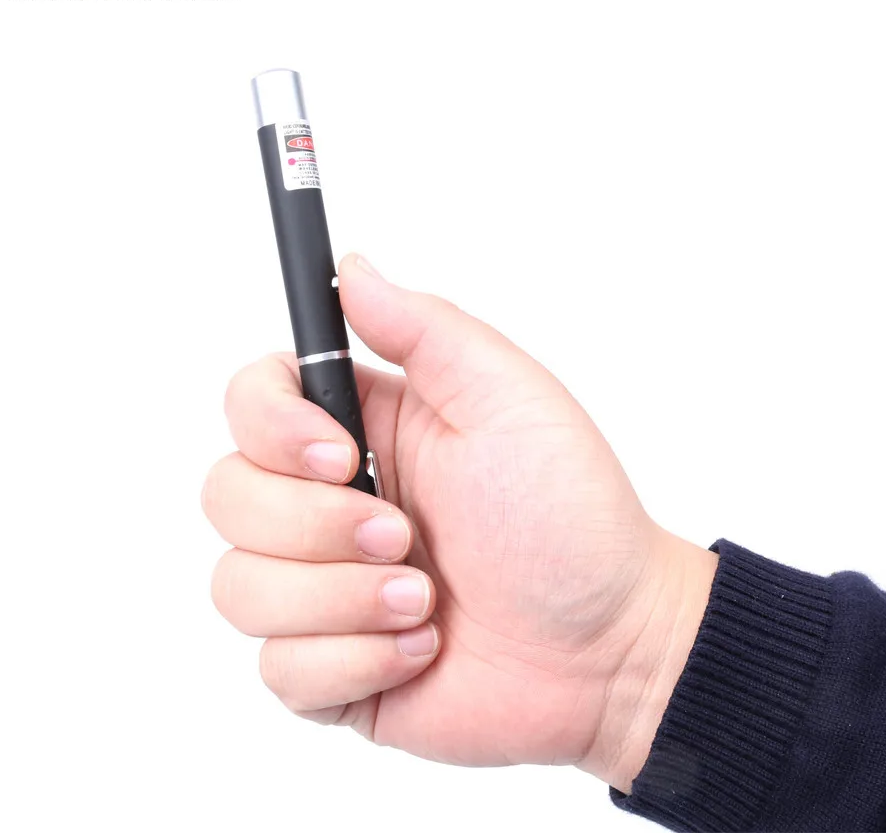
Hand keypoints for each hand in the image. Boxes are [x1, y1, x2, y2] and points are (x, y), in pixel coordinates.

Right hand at [202, 254, 717, 791]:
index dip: (270, 426)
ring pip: (239, 586)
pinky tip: (421, 648)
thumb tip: (351, 267)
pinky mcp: (330, 666)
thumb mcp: (507, 398)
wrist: (609, 647)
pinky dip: (357, 662)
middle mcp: (332, 503)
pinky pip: (279, 667)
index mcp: (366, 430)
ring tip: (425, 600)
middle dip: (318, 526)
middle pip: (228, 494)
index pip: (252, 402)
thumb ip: (424, 328)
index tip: (342, 454)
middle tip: (403, 535)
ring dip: (341, 598)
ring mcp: (325, 587)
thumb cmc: (570, 516)